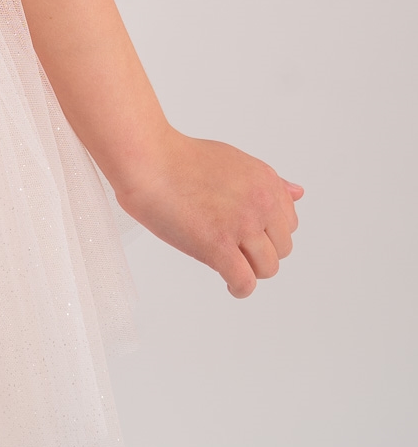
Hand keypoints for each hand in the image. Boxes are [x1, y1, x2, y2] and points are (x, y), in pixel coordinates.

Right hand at [116, 129, 302, 297]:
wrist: (148, 161)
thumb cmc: (180, 158)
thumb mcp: (234, 160)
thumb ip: (268, 181)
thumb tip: (298, 193)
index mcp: (266, 181)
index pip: (288, 224)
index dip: (267, 232)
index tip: (248, 234)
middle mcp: (260, 203)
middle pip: (281, 249)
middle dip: (260, 251)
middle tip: (234, 247)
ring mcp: (241, 226)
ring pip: (267, 269)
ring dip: (249, 270)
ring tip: (230, 264)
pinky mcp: (218, 247)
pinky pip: (244, 282)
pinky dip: (239, 288)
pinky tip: (228, 284)